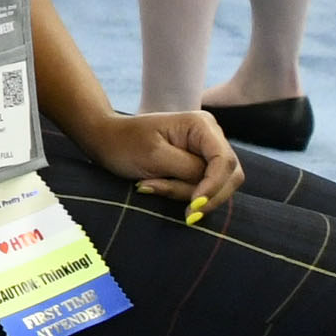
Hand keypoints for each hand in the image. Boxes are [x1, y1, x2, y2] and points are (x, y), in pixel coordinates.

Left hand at [82, 104, 242, 213]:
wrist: (106, 140)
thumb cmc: (125, 144)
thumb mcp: (154, 156)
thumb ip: (187, 170)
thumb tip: (208, 187)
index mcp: (201, 125)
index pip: (224, 161)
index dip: (214, 186)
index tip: (194, 206)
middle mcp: (210, 135)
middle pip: (229, 176)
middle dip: (206, 195)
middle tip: (181, 209)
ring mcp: (206, 151)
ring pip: (218, 185)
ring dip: (189, 194)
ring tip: (153, 186)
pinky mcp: (198, 165)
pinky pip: (202, 187)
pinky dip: (182, 193)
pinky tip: (157, 186)